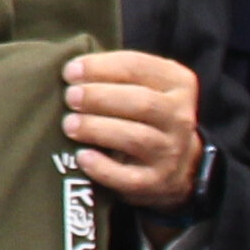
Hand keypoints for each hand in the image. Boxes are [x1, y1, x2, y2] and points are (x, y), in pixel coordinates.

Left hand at [59, 50, 203, 207]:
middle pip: (141, 102)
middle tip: (70, 97)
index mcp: (178, 83)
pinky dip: (103, 168)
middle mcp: (179, 117)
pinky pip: (129, 177)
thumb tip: (70, 71)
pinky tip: (82, 157)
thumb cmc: (145, 115)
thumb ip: (116, 74)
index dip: (101, 67)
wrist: (175, 164)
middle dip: (99, 97)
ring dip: (98, 129)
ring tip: (69, 124)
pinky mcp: (156, 182)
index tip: (70, 71)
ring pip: (136, 138)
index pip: (139, 67)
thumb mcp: (144, 85)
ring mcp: (171, 151)